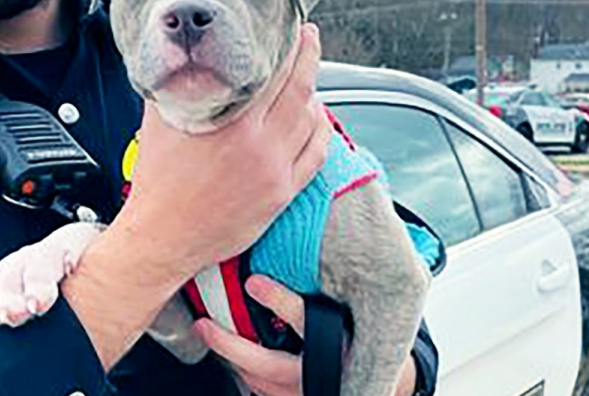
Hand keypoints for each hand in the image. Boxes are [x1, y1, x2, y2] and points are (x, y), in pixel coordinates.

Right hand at [124, 25, 330, 277]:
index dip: (287, 45)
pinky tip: (316, 118)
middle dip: (308, 57)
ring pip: (312, 121)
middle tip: (308, 37)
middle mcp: (260, 147)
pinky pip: (316, 155)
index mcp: (232, 125)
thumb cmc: (158, 182)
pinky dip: (320, 130)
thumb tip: (180, 55)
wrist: (162, 237)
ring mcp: (275, 171)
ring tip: (307, 76)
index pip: (273, 72)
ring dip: (314, 93)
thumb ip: (175, 84)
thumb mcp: (160, 121)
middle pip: (301, 90)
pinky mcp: (282, 194)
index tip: (289, 27)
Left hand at [195, 276, 417, 395]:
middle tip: (206, 326)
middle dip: (233, 346)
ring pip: (260, 380)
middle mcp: (323, 371)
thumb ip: (339, 271)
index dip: (279, 302)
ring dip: (232, 357)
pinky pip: (259, 389)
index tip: (253, 283)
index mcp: (342, 342)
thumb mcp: (363, 299)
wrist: (382, 375)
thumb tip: (323, 211)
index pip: (306, 322)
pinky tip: (227, 350)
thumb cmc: (367, 328)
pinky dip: (242, 369)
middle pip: (271, 366)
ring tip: (207, 331)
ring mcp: (305, 391)